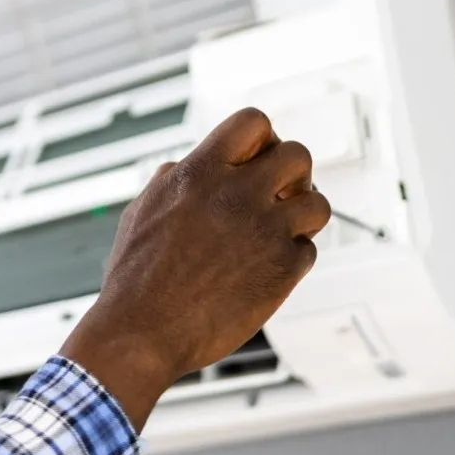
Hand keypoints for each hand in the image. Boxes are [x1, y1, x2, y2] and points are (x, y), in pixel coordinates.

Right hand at [58, 108, 329, 431]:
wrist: (141, 333)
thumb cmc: (136, 279)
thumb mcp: (143, 210)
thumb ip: (175, 180)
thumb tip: (193, 164)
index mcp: (198, 175)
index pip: (253, 122)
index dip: (261, 137)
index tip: (256, 157)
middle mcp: (236, 196)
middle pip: (298, 154)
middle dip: (292, 173)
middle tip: (280, 193)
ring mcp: (264, 232)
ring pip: (318, 202)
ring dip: (303, 215)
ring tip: (282, 229)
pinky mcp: (282, 270)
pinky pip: (308, 251)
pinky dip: (292, 258)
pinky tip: (268, 267)